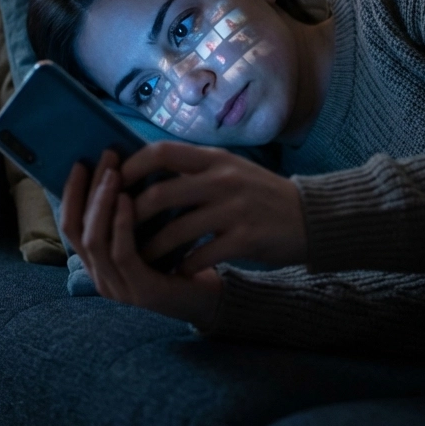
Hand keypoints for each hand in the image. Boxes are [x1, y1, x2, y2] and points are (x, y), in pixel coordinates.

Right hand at [60, 151, 222, 329]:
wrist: (212, 293)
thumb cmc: (179, 255)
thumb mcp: (147, 228)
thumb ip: (127, 208)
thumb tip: (118, 162)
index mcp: (97, 261)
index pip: (71, 224)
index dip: (72, 193)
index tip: (82, 162)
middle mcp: (100, 276)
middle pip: (78, 229)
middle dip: (89, 190)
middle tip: (106, 159)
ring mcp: (117, 287)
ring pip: (95, 241)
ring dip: (102, 203)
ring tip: (114, 175)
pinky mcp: (140, 291)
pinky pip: (121, 254)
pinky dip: (121, 225)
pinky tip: (129, 200)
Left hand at [122, 141, 306, 274]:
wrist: (311, 216)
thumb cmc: (262, 194)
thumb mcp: (230, 169)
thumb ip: (195, 168)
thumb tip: (146, 171)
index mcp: (215, 158)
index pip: (161, 152)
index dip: (131, 167)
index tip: (113, 182)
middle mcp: (223, 179)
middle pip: (161, 194)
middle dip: (132, 216)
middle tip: (117, 231)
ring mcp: (235, 209)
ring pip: (176, 230)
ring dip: (152, 249)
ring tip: (140, 260)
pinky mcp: (247, 238)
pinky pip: (202, 255)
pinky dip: (184, 266)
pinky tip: (176, 273)